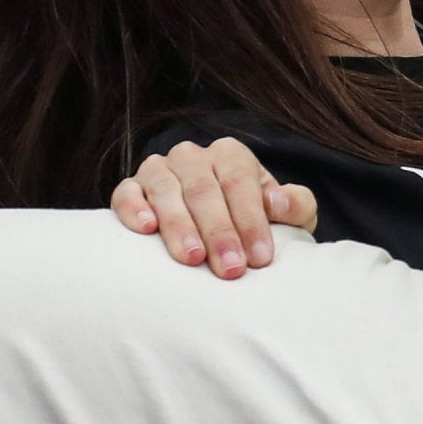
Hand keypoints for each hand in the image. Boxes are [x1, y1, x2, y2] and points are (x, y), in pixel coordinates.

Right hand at [112, 136, 316, 274]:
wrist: (220, 233)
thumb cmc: (256, 223)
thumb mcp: (288, 214)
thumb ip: (296, 205)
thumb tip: (277, 203)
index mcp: (231, 155)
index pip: (240, 182)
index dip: (250, 220)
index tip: (260, 258)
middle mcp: (192, 156)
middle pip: (203, 189)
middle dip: (218, 232)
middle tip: (230, 269)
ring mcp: (158, 170)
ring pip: (165, 190)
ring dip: (179, 225)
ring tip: (191, 258)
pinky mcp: (131, 189)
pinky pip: (126, 193)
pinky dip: (133, 208)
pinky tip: (146, 229)